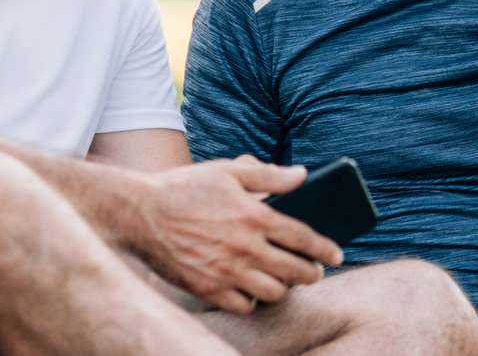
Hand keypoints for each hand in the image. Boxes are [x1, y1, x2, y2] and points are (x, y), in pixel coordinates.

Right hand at [128, 156, 343, 313]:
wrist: (140, 213)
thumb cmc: (185, 188)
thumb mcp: (228, 171)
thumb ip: (268, 175)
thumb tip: (303, 175)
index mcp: (253, 215)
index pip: (303, 237)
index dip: (325, 248)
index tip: (337, 255)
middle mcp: (244, 246)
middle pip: (294, 271)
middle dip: (311, 273)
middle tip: (314, 272)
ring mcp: (226, 271)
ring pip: (273, 292)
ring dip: (284, 288)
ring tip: (284, 281)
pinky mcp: (207, 288)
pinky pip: (243, 305)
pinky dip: (252, 301)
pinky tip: (252, 290)